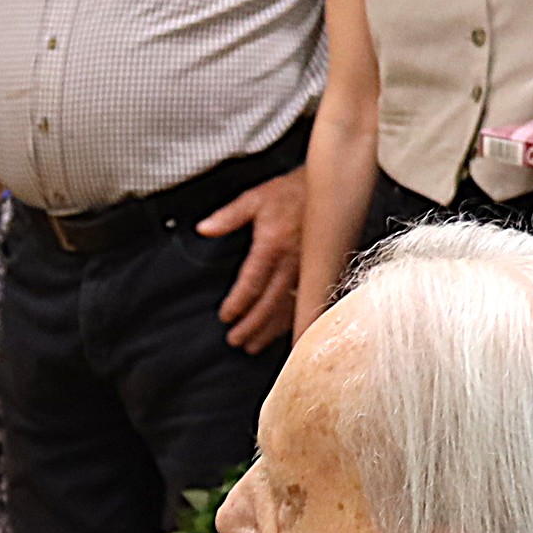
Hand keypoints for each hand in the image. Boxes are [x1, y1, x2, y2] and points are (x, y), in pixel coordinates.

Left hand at [200, 169, 306, 352]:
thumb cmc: (291, 192)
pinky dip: (293, 319)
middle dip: (252, 325)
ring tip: (254, 345)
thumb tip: (204, 229)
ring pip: (288, 306)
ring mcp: (307, 269)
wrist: (328, 187)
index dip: (238, 303)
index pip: (252, 283)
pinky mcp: (318, 271)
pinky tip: (283, 332)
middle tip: (236, 340)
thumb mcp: (255, 199)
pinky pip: (305, 301)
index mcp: (272, 245)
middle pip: (270, 302)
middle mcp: (291, 261)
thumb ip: (228, 217)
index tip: (226, 316)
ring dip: (270, 329)